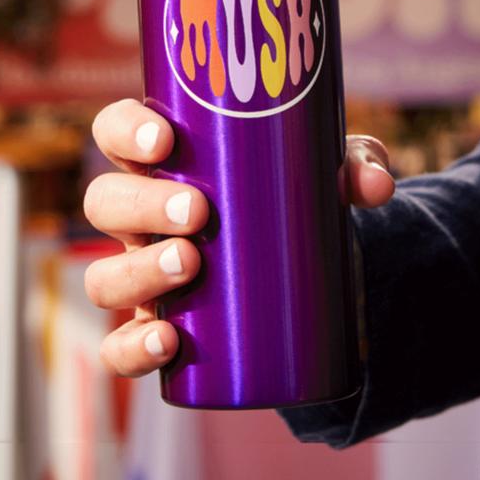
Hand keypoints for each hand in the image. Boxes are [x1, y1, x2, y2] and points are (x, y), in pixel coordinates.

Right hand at [84, 98, 394, 377]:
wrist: (299, 274)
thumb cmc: (293, 201)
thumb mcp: (325, 173)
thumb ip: (354, 165)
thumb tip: (376, 185)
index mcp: (163, 162)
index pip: (115, 131)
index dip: (125, 130)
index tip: (165, 140)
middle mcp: (140, 217)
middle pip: (104, 201)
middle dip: (141, 204)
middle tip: (197, 211)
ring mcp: (141, 275)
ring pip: (103, 275)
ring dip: (138, 270)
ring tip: (191, 264)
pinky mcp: (154, 329)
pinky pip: (119, 348)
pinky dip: (133, 348)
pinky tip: (168, 342)